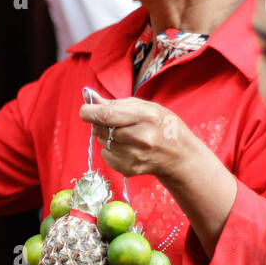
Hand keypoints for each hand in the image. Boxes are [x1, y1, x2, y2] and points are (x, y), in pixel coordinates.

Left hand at [79, 97, 193, 178]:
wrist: (179, 155)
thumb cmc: (161, 125)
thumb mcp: (144, 107)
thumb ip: (114, 103)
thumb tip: (87, 95)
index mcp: (145, 117)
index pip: (105, 115)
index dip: (89, 111)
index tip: (86, 110)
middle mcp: (139, 138)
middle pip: (101, 128)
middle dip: (99, 123)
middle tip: (114, 122)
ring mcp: (134, 156)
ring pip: (102, 142)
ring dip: (106, 136)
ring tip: (125, 135)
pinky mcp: (128, 169)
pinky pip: (106, 155)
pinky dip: (111, 150)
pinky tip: (127, 148)